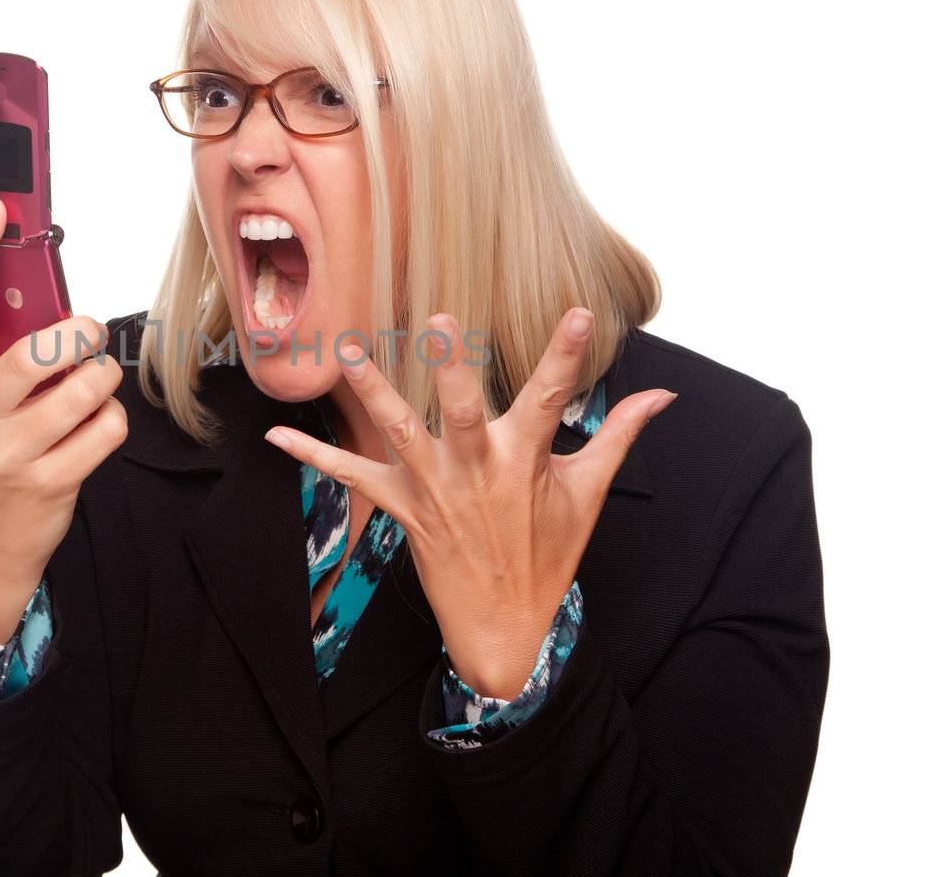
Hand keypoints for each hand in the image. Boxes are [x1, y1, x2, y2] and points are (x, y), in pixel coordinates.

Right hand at [0, 194, 127, 641]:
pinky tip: (94, 428)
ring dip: (102, 379)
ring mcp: (9, 450)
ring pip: (85, 387)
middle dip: (79, 333)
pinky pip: (105, 428)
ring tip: (92, 387)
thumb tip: (44, 301)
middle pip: (38, 348)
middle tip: (86, 337)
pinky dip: (111, 421)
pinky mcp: (49, 480)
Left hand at [262, 308, 675, 697]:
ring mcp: (435, 490)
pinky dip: (313, 455)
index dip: (568, 355)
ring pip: (398, 432)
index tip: (581, 312)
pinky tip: (276, 434)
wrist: (505, 626)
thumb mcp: (586, 494)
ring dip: (371, 390)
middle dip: (452, 367)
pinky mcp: (403, 509)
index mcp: (525, 460)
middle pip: (463, 411)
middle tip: (441, 319)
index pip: (554, 397)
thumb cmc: (547, 554)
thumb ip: (618, 435)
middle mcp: (477, 470)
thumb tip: (663, 394)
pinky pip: (351, 478)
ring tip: (345, 350)